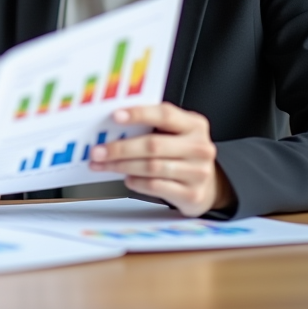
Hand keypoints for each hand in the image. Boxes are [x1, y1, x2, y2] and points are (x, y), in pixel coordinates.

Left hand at [89, 103, 234, 217]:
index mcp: (194, 125)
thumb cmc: (182, 153)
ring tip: (104, 165)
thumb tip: (112, 125)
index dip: (139, 114)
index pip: (165, 114)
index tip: (115, 116)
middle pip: (153, 145)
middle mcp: (199, 147)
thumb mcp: (175, 133)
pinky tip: (127, 178)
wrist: (209, 186)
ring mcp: (198, 172)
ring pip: (151, 167)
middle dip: (120, 148)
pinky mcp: (192, 195)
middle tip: (98, 151)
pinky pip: (156, 186)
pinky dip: (137, 182)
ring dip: (122, 166)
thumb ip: (152, 126)